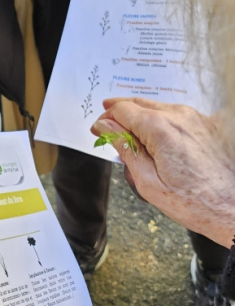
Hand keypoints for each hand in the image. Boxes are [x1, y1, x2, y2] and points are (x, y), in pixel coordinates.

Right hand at [91, 98, 234, 247]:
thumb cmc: (196, 204)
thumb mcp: (148, 182)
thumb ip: (125, 148)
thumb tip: (105, 127)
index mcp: (160, 128)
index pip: (122, 109)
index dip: (106, 118)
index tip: (98, 129)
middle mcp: (179, 115)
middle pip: (139, 103)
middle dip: (120, 114)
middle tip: (109, 129)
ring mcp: (196, 117)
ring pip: (158, 107)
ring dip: (142, 117)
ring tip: (134, 139)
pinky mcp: (209, 123)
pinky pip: (178, 115)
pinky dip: (163, 121)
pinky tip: (160, 140)